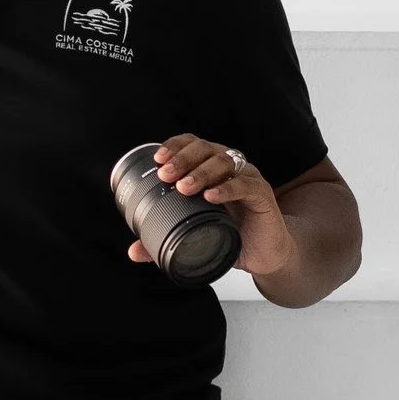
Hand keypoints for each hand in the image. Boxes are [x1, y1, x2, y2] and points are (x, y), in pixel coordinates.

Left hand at [132, 134, 297, 283]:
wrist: (264, 254)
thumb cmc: (232, 235)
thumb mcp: (195, 236)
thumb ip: (165, 239)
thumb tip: (133, 252)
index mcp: (212, 169)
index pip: (192, 145)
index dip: (175, 147)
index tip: (158, 160)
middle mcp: (230, 167)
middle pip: (206, 148)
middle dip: (183, 158)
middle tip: (166, 175)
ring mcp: (247, 178)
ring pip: (224, 161)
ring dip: (201, 172)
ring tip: (183, 187)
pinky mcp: (262, 195)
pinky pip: (245, 185)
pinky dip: (227, 189)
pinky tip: (211, 196)